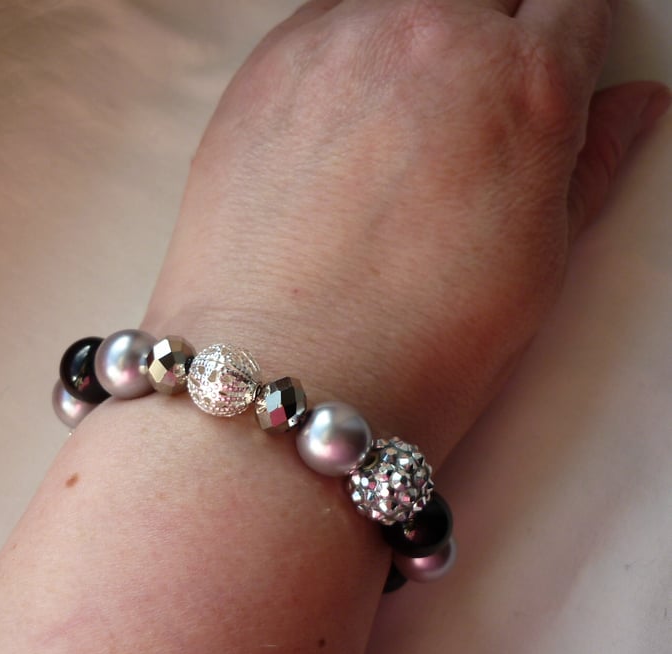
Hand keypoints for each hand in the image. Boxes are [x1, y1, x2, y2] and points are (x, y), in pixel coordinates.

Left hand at [145, 0, 668, 464]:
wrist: (285, 374)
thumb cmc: (414, 348)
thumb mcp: (535, 269)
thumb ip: (588, 168)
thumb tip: (631, 108)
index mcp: (524, 88)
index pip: (577, 4)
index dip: (569, 35)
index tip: (553, 61)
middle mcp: (432, 38)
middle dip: (493, 28)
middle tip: (473, 98)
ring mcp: (339, 43)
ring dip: (416, 34)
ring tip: (400, 116)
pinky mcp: (266, 68)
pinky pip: (323, 18)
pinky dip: (345, 47)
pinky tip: (340, 122)